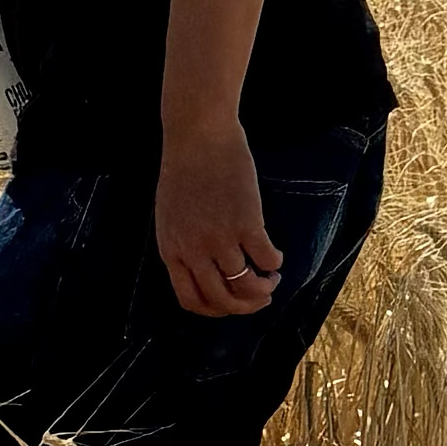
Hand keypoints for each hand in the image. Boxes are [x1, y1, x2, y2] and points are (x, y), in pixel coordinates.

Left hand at [154, 120, 282, 316]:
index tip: (232, 303)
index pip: (191, 300)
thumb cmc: (183, 170)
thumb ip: (183, 245)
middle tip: (261, 297)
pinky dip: (274, 263)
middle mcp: (194, 251)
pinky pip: (265, 258)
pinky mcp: (246, 223)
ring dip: (264, 287)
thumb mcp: (170, 216)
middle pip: (222, 300)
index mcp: (172, 251)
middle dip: (246, 306)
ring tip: (272, 277)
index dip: (216, 309)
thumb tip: (205, 271)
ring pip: (247, 285)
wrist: (197, 135)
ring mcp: (220, 239)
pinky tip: (276, 256)